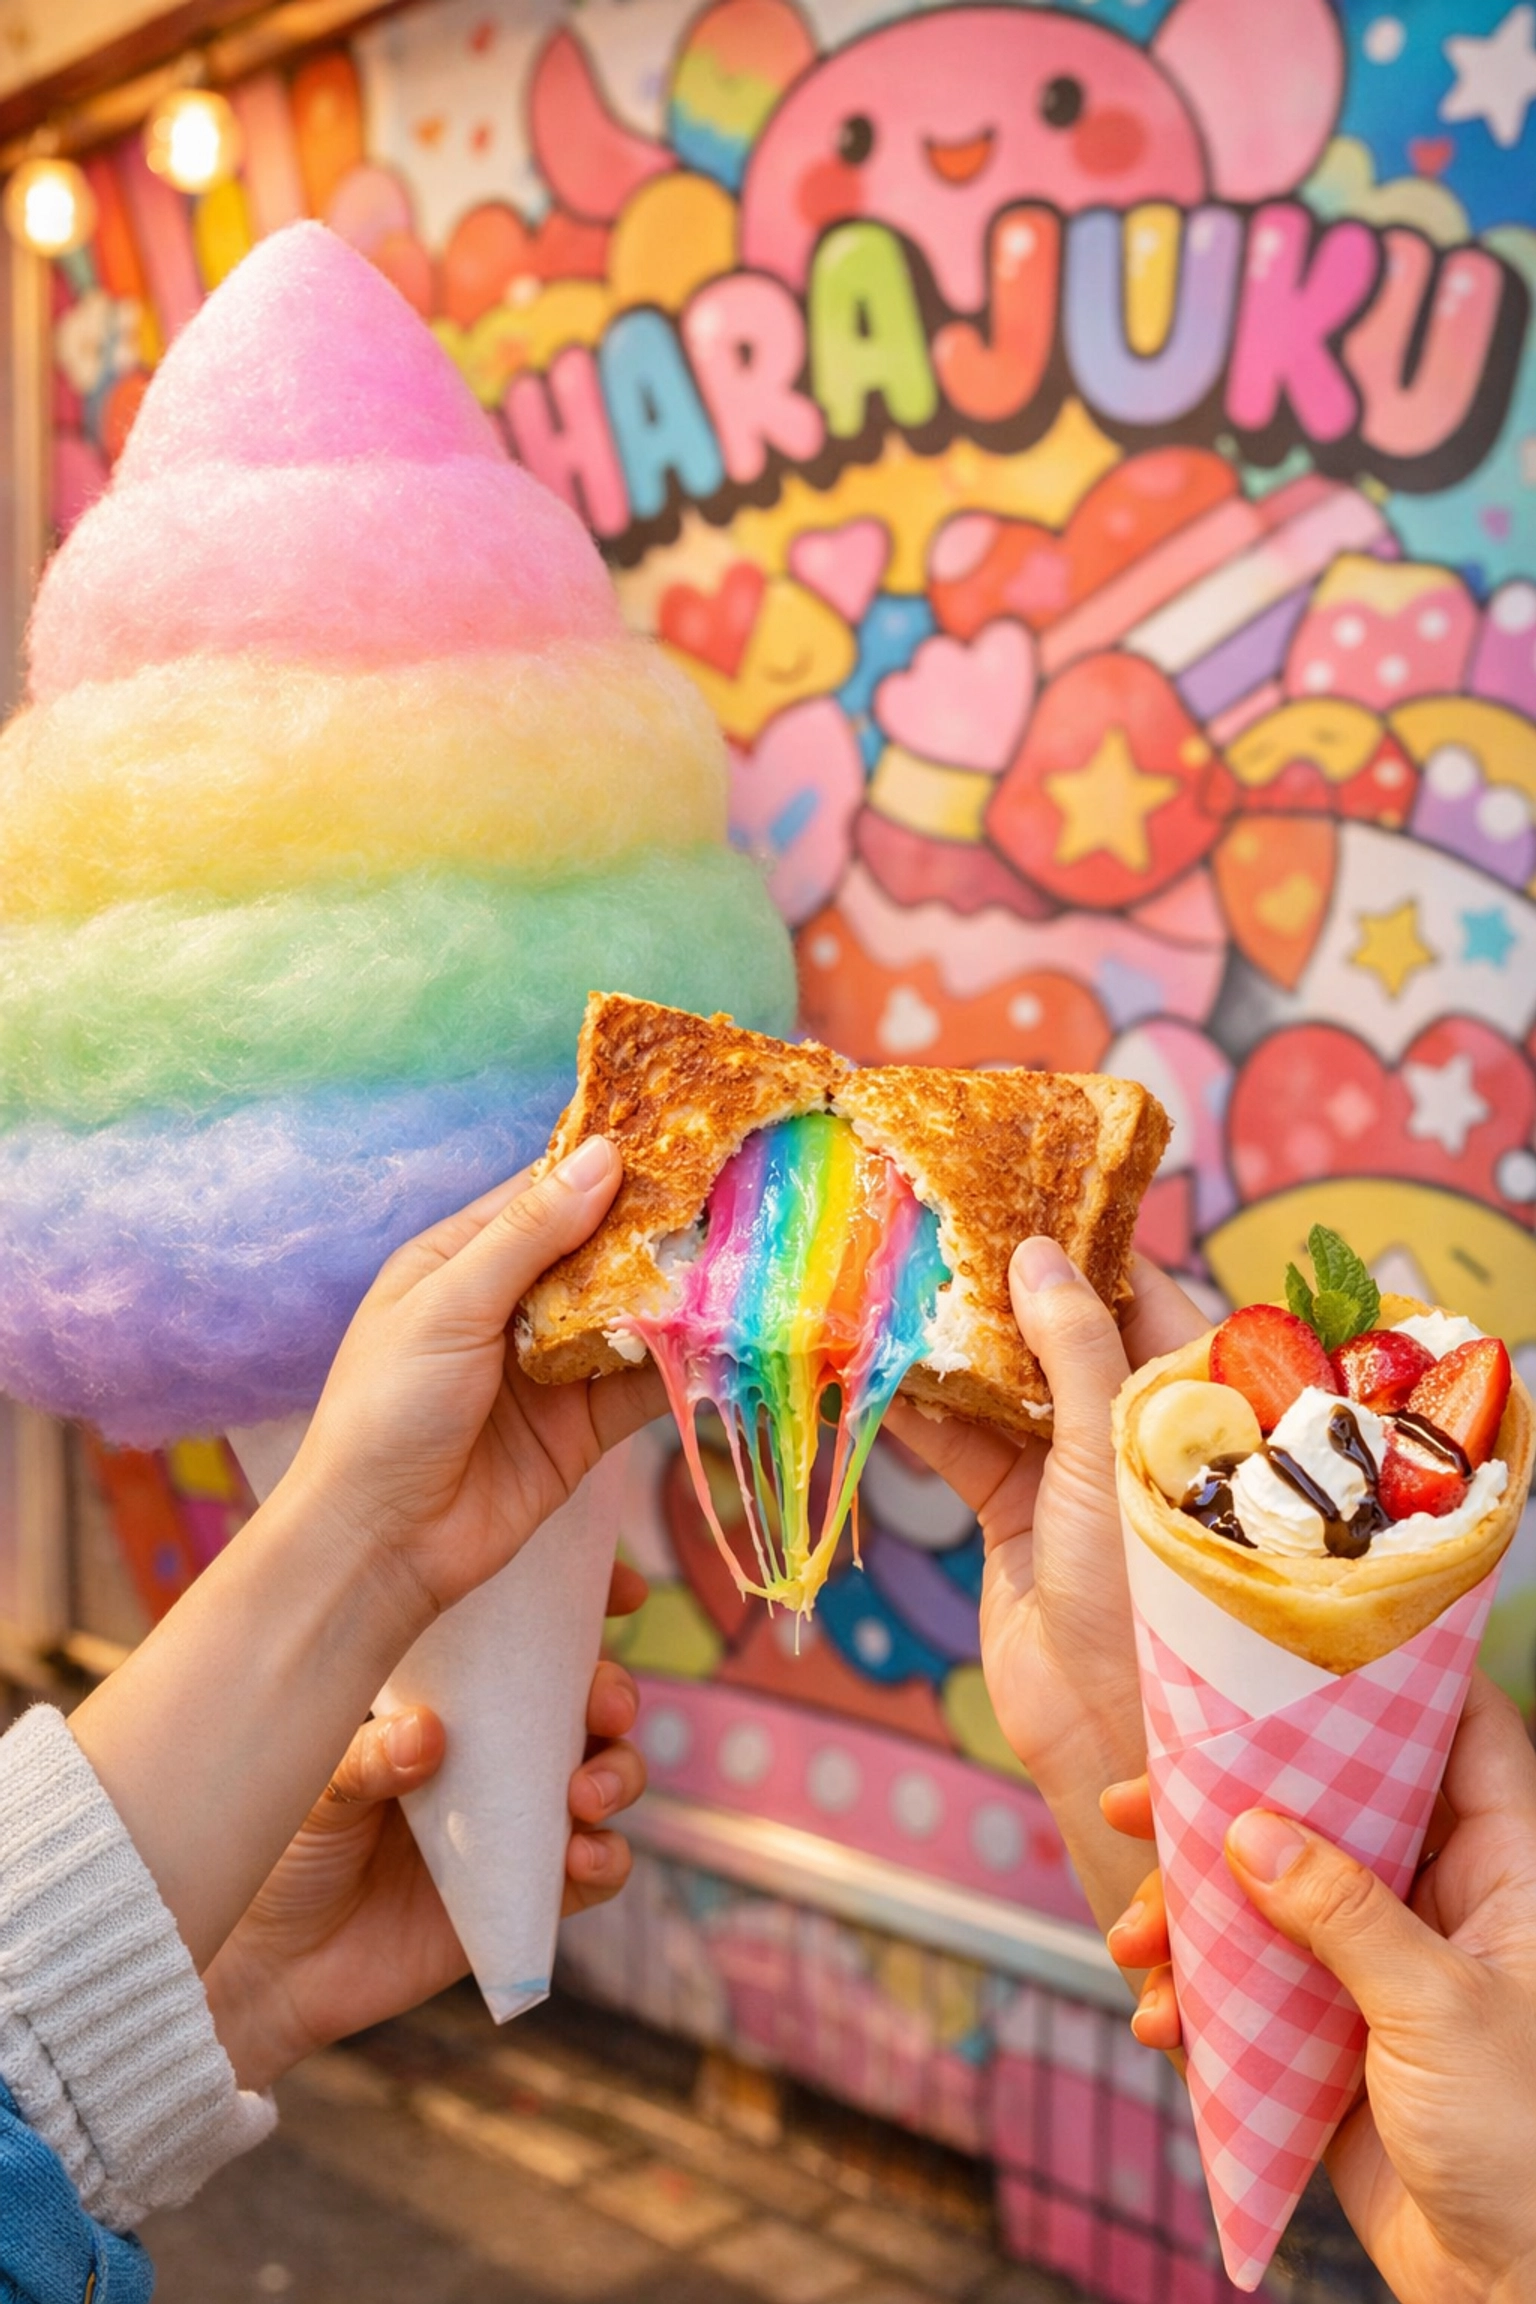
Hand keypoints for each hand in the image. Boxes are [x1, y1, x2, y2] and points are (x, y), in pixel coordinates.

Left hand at [71, 1142, 665, 1969]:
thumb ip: (528, 1235)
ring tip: (746, 1260)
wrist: (380, 1546)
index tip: (680, 1140)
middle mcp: (510, 1305)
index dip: (607, 1169)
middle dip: (657, 1232)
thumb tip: (601, 1155)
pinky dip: (681, 1365)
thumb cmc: (386, 1411)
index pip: (545, 1196)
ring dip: (677, 1296)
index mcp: (461, 1260)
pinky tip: (727, 1338)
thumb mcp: (449, 1305)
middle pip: (598, 1253)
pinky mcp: (582, 1426)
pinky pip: (641, 1384)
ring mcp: (550, 1366)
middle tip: (735, 1197)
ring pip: (628, 1316)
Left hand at [204, 1565, 649, 2093]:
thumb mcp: (317, 1784)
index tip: (625, 1591)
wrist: (269, 1965)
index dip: (584, 1608)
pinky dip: (607, 1860)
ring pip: (607, 1776)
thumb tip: (429, 1735)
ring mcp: (516, 1822)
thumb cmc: (283, 1846)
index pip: (526, 1640)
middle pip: (586, 1703)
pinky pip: (596, 1870)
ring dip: (619, 1774)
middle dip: (614, 1694)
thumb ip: (369, 1756)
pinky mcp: (526, 1894)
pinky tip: (583, 1859)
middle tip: (605, 1708)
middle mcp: (495, 1755)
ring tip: (586, 1796)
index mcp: (451, 1702)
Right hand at [884, 1246, 1206, 1932]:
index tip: (1015, 1190)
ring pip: (1003, 1386)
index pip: (1138, 1295)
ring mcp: (1069, 1474)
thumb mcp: (1112, 1450)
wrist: (1108, 1739)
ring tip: (886, 1281)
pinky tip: (872, 1368)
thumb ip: (1073, 1347)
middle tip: (932, 1224)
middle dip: (999, 1288)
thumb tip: (1035, 1250)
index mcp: (1191, 1404)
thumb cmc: (1148, 1591)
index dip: (1080, 1246)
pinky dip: (920, 1411)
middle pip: (1060, 1333)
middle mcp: (1132, 1431)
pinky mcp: (1011, 1517)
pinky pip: (963, 1444)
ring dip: (949, 1347)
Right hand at [1103, 1675, 1535, 2303]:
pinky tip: (1162, 2019)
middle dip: (1229, 1805)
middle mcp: (1443, 1903)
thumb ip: (1344, 1913)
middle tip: (1137, 1801)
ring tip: (1134, 1940)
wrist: (1518, 2299)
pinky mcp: (1336, 2035)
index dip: (1386, 1683)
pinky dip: (1197, 1995)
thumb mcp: (1440, 2013)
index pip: (1459, 1736)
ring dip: (1191, 1912)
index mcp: (1504, 1873)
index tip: (1289, 1655)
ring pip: (1272, 1896)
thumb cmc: (1530, 2148)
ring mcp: (1383, 1968)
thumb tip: (1250, 1830)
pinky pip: (1252, 1985)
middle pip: (1329, 1807)